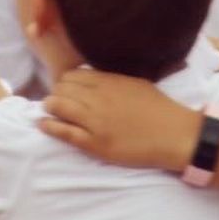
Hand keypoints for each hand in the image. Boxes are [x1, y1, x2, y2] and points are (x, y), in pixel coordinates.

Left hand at [38, 68, 200, 171]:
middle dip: (56, 93)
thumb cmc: (159, 109)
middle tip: (57, 101)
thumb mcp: (135, 83)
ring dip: (50, 107)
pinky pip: (64, 132)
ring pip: (58, 107)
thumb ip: (111, 79)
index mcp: (109, 81)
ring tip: (49, 110)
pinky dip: (50, 126)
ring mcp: (96, 122)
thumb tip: (92, 77)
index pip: (72, 75)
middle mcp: (99, 98)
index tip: (66, 89)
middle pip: (62, 89)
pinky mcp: (96, 144)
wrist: (175, 135)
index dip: (65, 82)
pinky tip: (43, 124)